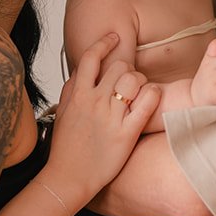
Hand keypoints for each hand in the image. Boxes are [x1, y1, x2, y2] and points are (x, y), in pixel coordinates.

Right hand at [48, 33, 160, 202]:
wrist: (68, 178)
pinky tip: (152, 97)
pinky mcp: (126, 134)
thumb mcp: (62, 113)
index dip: (104, 42)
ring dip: (142, 80)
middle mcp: (95, 102)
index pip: (92, 57)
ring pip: (134, 80)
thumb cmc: (65, 148)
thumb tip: (81, 69)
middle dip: (128, 68)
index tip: (114, 37)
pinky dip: (153, 95)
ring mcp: (111, 118)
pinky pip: (146, 105)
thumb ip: (71, 89)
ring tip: (141, 90)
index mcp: (78, 95)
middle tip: (130, 79)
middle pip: (119, 66)